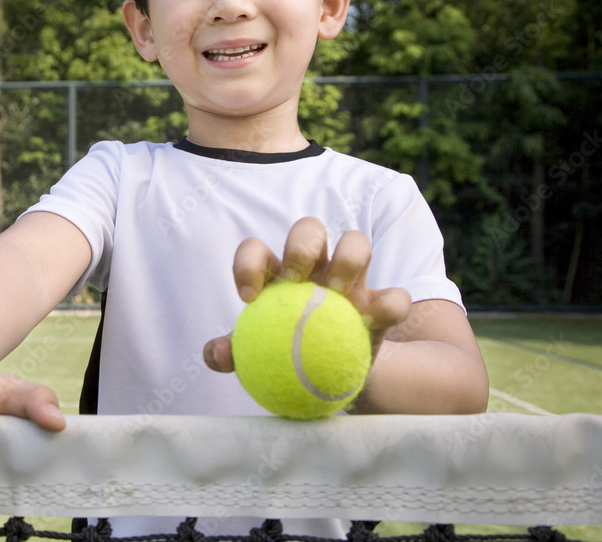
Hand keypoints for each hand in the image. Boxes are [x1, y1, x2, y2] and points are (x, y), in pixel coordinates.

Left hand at [203, 216, 410, 372]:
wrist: (325, 382)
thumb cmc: (282, 355)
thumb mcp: (254, 356)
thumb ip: (233, 353)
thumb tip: (216, 354)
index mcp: (276, 273)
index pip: (257, 250)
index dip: (248, 262)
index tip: (249, 297)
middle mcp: (315, 266)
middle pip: (309, 229)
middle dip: (301, 245)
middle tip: (296, 281)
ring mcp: (352, 280)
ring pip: (356, 242)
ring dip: (348, 259)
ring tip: (337, 293)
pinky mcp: (382, 303)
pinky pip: (395, 296)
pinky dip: (389, 304)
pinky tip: (372, 322)